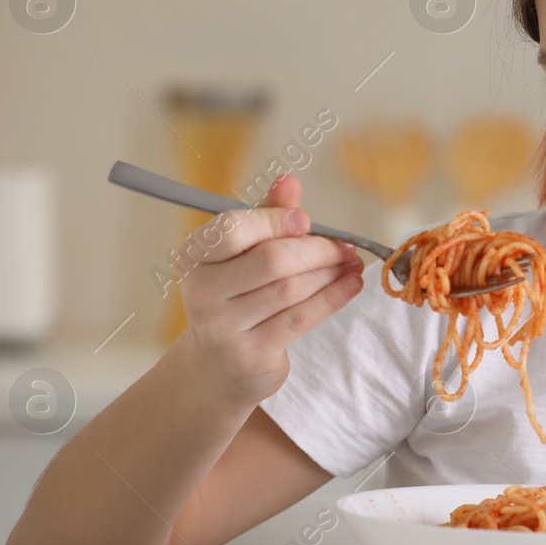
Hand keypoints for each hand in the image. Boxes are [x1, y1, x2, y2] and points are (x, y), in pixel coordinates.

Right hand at [178, 172, 364, 403]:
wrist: (220, 365)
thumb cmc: (237, 295)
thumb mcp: (243, 253)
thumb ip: (265, 216)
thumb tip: (289, 179)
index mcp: (194, 255)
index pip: (233, 229)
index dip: (275, 220)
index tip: (307, 220)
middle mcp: (200, 291)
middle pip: (271, 260)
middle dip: (317, 249)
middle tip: (344, 245)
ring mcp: (222, 327)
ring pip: (291, 289)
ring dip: (330, 272)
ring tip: (351, 262)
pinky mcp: (250, 354)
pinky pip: (302, 318)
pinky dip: (333, 297)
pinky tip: (351, 285)